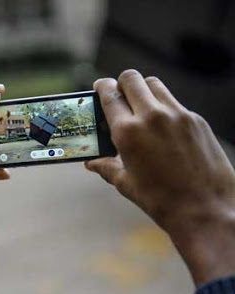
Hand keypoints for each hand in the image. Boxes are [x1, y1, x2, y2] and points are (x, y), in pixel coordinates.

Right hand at [86, 69, 234, 284]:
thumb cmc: (161, 200)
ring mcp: (177, 115)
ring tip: (140, 107)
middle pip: (131, 78)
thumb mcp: (126, 183)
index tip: (99, 87)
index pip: (109, 94)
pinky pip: (174, 102)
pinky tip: (162, 127)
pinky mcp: (196, 120)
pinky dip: (163, 107)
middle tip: (118, 95)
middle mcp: (151, 116)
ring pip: (154, 84)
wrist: (206, 209)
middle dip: (121, 83)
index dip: (101, 87)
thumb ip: (106, 166)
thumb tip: (92, 162)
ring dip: (142, 90)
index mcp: (128, 132)